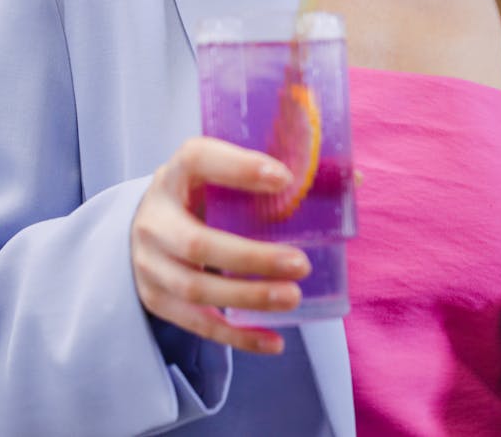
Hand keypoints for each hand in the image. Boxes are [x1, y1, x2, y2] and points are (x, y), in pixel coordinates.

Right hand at [130, 137, 311, 353]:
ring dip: (248, 296)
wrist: (148, 222)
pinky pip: (197, 324)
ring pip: (196, 287)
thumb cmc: (204, 190)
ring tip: (293, 297)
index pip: (199, 160)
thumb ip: (280, 170)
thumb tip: (352, 180)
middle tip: (300, 263)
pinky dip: (238, 336)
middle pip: (196, 243)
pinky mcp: (156, 299)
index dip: (239, 168)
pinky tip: (275, 341)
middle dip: (251, 258)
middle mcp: (156, 216)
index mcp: (177, 171)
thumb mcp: (224, 171)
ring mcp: (150, 263)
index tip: (285, 178)